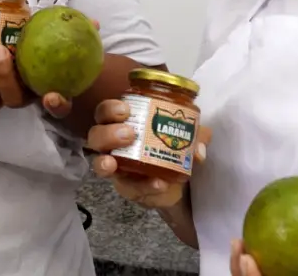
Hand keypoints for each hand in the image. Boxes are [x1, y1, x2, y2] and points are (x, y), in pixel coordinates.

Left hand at [0, 18, 102, 117]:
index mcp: (47, 89)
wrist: (29, 50)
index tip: (51, 96)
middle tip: (0, 53)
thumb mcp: (65, 37)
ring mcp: (0, 93)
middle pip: (14, 101)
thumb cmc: (49, 47)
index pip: (56, 105)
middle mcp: (23, 95)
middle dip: (5, 80)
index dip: (54, 105)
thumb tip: (95, 23)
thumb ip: (80, 33)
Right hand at [88, 97, 210, 207]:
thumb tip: (201, 144)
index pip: (105, 112)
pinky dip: (144, 186)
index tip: (125, 110)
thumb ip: (195, 137)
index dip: (110, 109)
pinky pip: (128, 188)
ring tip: (117, 163)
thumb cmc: (169, 148)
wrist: (173, 182)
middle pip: (96, 135)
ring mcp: (116, 167)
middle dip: (108, 134)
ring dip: (106, 161)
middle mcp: (112, 144)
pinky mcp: (126, 188)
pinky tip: (158, 183)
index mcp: (122, 123)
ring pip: (100, 162)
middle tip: (129, 134)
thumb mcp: (185, 138)